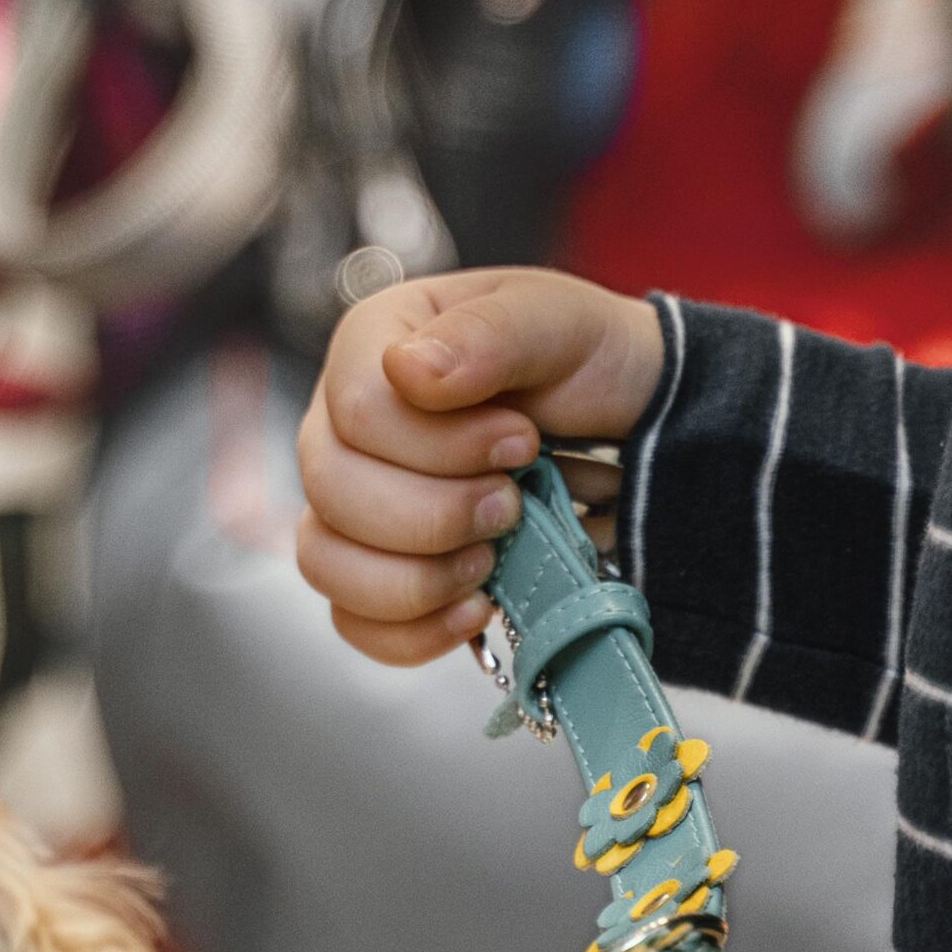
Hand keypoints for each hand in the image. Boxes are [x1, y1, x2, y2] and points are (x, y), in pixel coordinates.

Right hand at [297, 268, 662, 665]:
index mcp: (371, 348)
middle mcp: (340, 426)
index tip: (524, 441)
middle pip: (333, 491)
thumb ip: (485, 334)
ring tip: (491, 558)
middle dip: (435, 513)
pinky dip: (414, 630)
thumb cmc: (582, 361)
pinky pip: (353, 620)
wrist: (625, 425)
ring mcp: (347, 504)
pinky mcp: (373, 570)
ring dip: (416, 577)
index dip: (440, 445)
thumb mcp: (554, 321)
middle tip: (512, 502)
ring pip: (325, 562)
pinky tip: (476, 606)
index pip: (356, 410)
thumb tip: (408, 371)